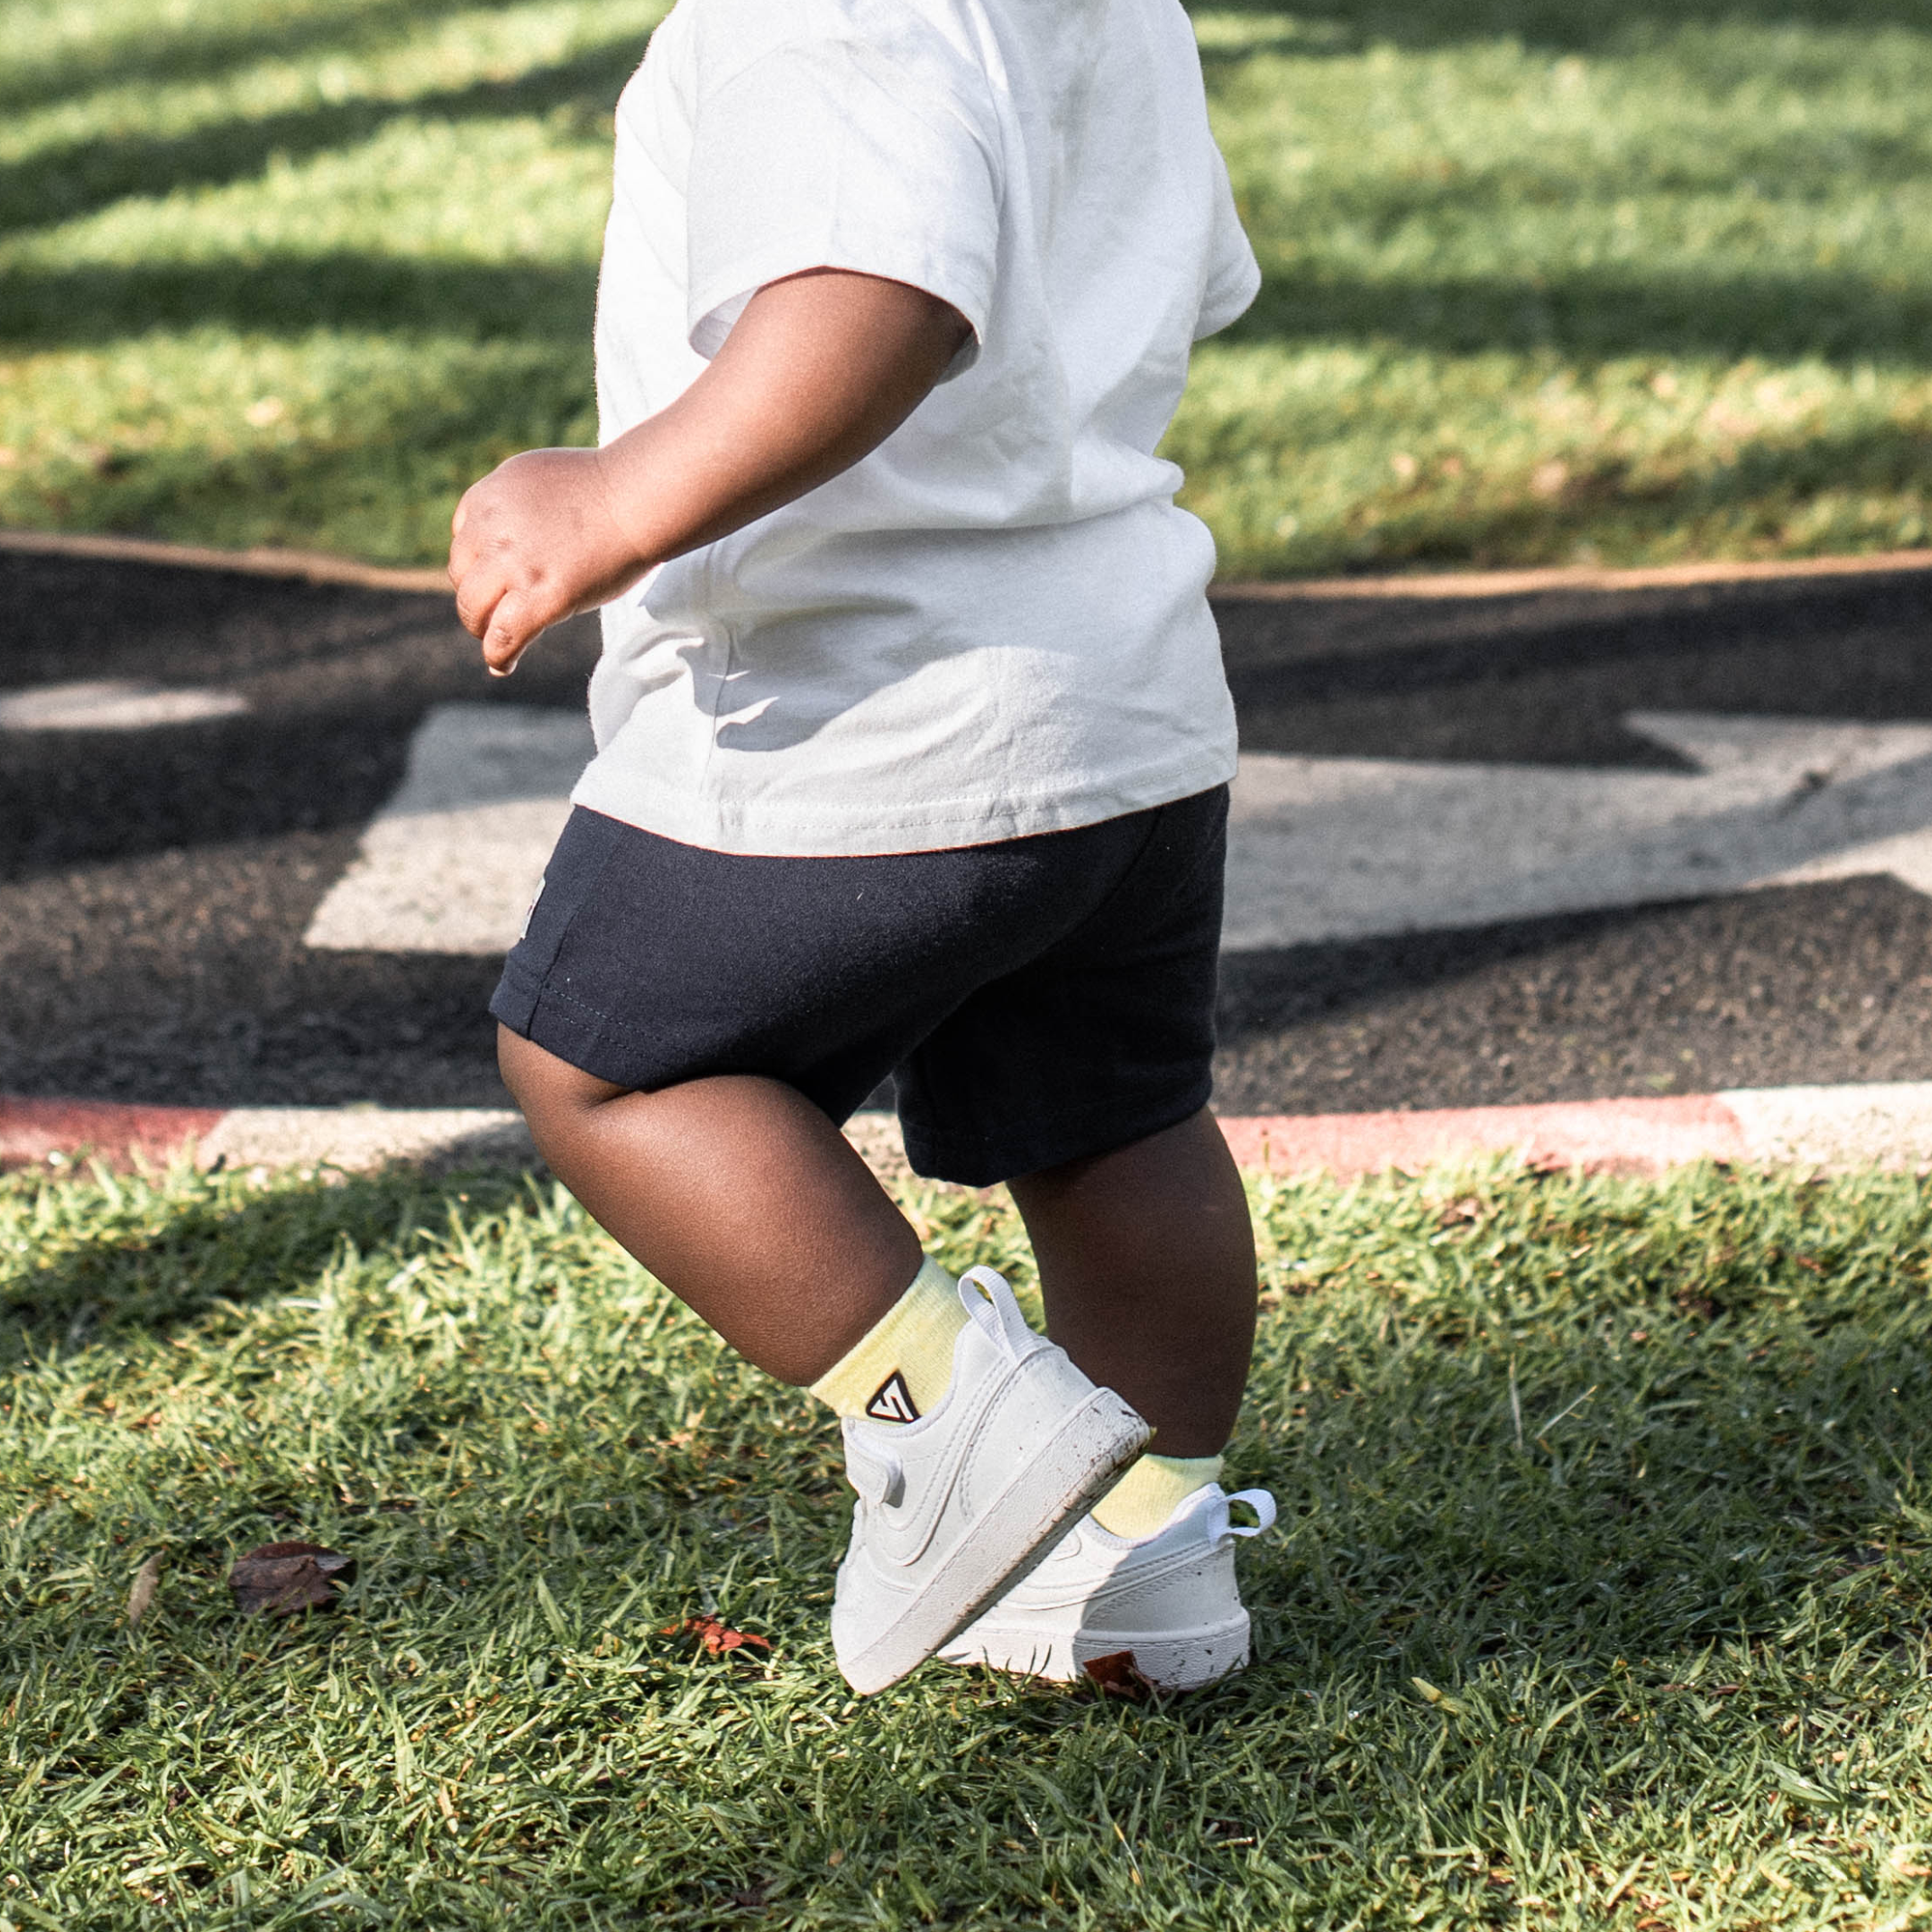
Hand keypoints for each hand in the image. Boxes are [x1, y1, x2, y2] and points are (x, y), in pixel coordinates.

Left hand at [448, 447, 650, 675]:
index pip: (463, 542)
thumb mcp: (537, 480)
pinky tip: (502, 665)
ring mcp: (515, 563)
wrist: (637, 498)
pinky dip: (499, 655)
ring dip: (482, 628)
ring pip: (473, 608)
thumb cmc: (604, 490)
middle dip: (476, 599)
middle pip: (462, 576)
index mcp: (489, 497)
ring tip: (498, 642)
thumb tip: (509, 544)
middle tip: (495, 616)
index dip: (477, 568)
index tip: (495, 584)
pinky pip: (503, 636)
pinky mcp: (540, 596)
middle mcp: (492, 528)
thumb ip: (514, 506)